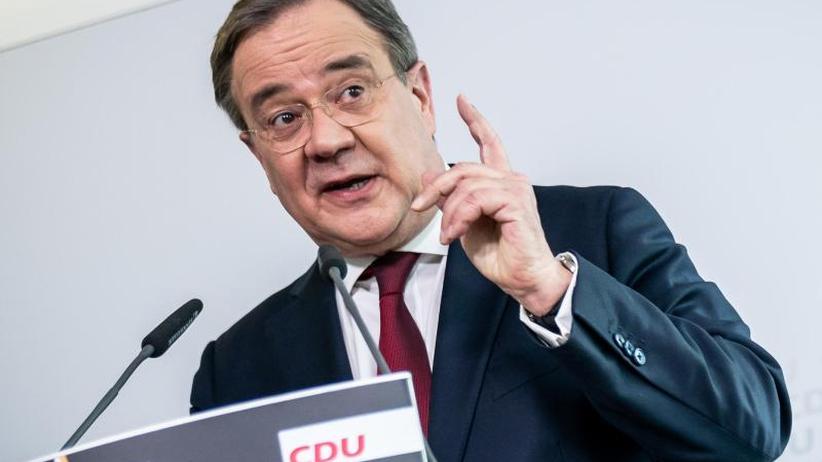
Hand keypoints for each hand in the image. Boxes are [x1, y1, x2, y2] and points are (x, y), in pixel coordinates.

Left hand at [411, 94, 570, 314]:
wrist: (523, 279)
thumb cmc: (501, 256)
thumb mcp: (464, 224)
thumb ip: (450, 200)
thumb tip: (428, 176)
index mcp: (501, 183)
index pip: (489, 143)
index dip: (476, 121)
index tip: (462, 100)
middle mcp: (511, 180)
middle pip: (463, 168)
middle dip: (436, 187)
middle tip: (420, 207)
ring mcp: (516, 189)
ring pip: (466, 185)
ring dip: (449, 212)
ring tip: (447, 235)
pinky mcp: (516, 202)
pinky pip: (476, 199)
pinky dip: (459, 217)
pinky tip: (455, 235)